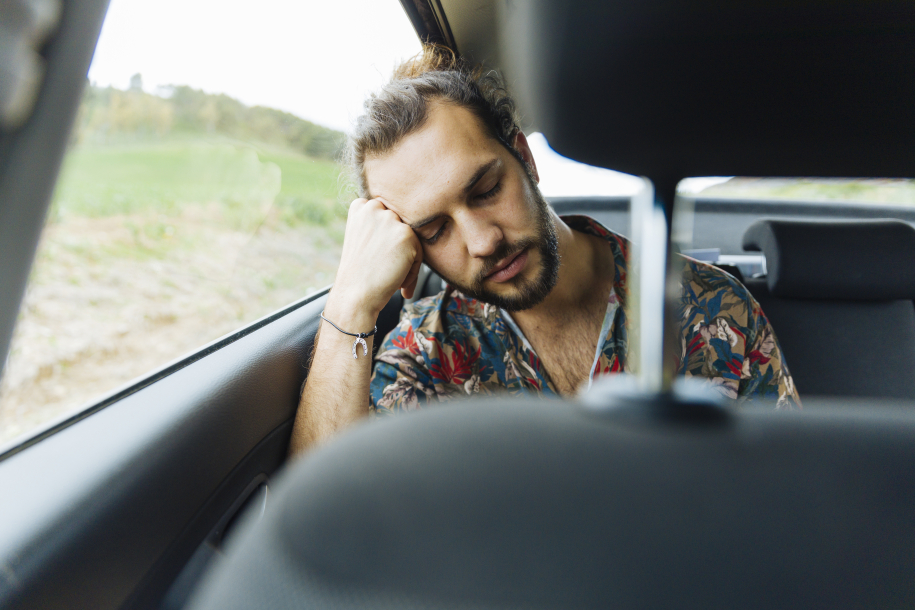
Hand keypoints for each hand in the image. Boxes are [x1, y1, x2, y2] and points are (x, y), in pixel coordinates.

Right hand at [328, 198, 422, 320]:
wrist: (355, 294)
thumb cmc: (359, 273)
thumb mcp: (361, 239)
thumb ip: (379, 226)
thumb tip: (406, 228)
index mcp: (360, 206)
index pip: (387, 215)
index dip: (386, 239)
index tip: (378, 256)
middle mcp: (374, 207)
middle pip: (400, 225)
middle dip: (397, 248)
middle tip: (384, 268)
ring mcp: (390, 220)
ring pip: (411, 238)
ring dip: (406, 258)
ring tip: (390, 275)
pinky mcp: (406, 234)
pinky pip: (419, 251)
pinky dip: (413, 270)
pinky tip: (398, 280)